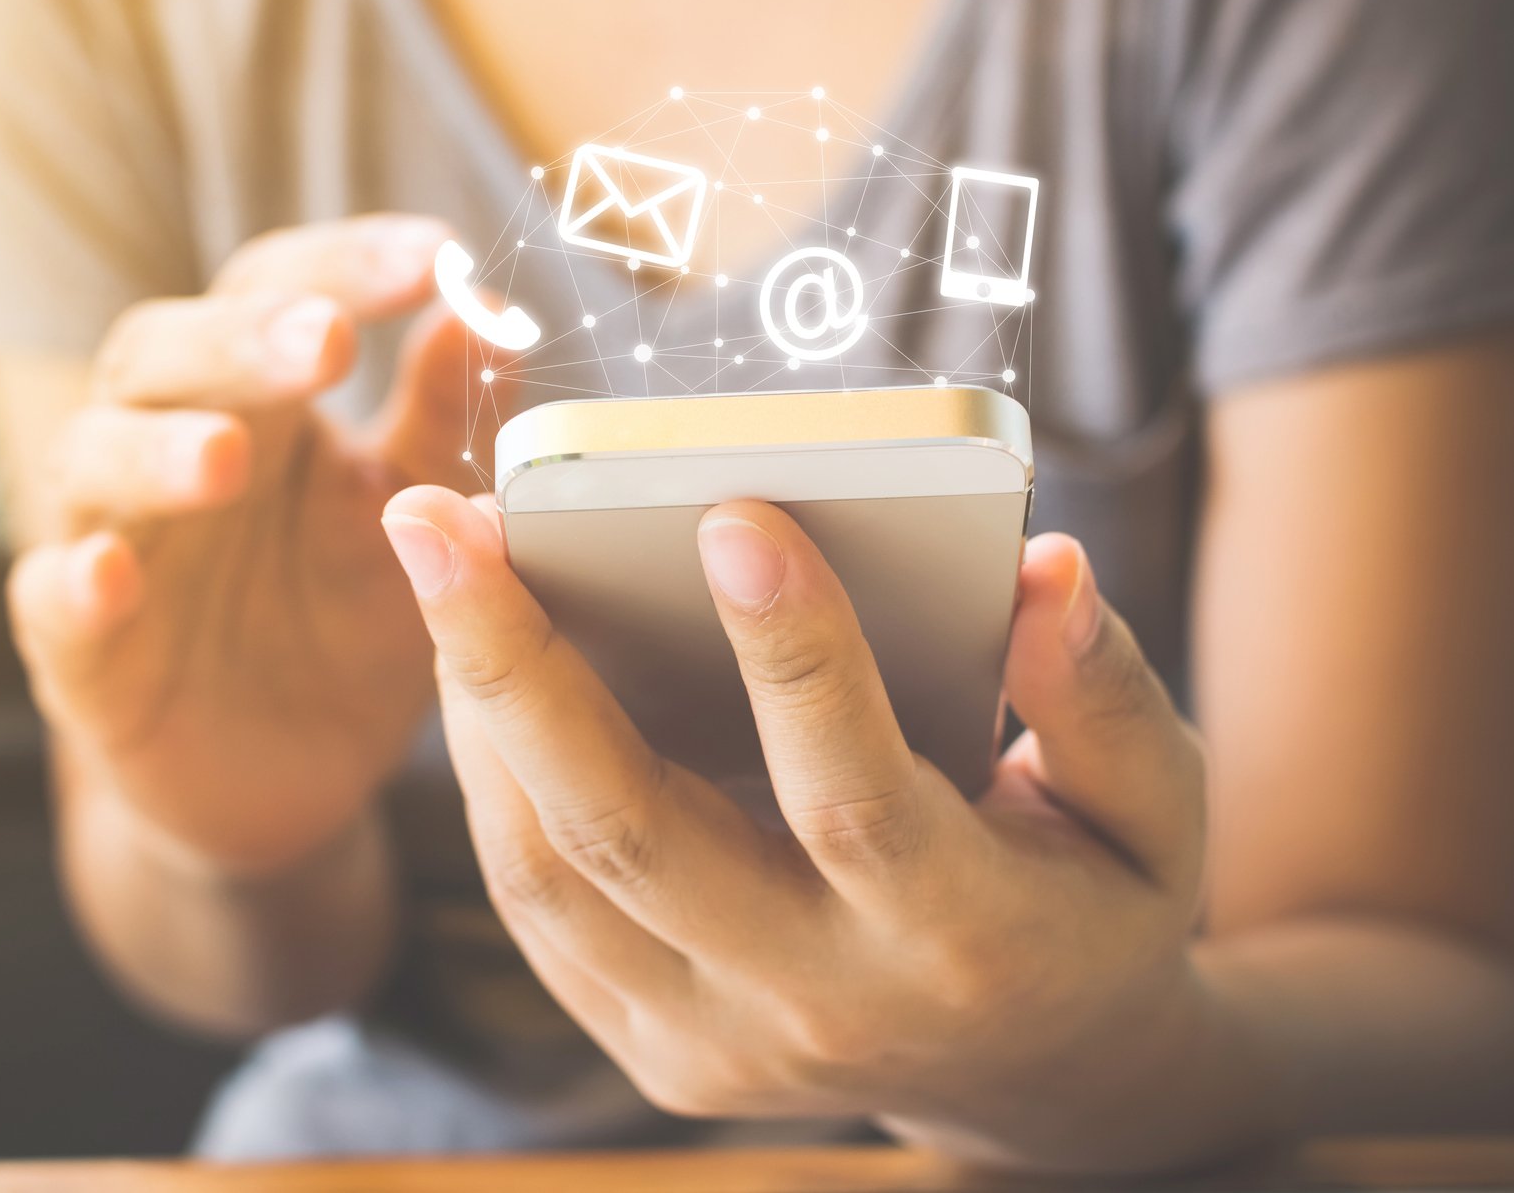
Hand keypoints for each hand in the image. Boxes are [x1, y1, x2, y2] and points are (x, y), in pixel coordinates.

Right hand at [9, 216, 473, 876]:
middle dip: (239, 340)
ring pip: (92, 460)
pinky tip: (110, 574)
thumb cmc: (346, 617)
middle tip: (324, 339)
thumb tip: (489, 305)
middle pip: (165, 353)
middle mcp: (165, 444)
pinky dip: (73, 584)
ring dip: (153, 451)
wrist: (294, 779)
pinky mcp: (79, 654)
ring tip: (226, 460)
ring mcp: (112, 542)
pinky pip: (49, 603)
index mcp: (256, 396)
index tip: (431, 253)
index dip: (341, 264)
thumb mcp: (415, 517)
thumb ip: (441, 417)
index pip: (272, 289)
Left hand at [381, 487, 1266, 1171]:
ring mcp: (714, 1041)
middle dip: (517, 660)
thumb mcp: (1153, 812)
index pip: (851, 793)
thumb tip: (1041, 565)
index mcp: (959, 937)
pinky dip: (488, 777)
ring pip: (549, 870)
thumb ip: (1101, 695)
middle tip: (437, 516)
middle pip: (630, 833)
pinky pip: (536, 907)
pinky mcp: (650, 1042)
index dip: (793, 653)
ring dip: (474, 706)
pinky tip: (471, 656)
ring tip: (439, 558)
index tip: (728, 510)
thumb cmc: (1091, 907)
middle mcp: (817, 1002)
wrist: (1036, 1082)